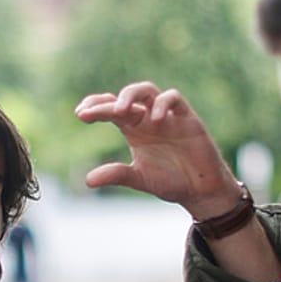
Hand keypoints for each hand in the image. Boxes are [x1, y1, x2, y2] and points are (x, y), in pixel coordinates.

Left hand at [74, 82, 242, 219]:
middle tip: (91, 112)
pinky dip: (164, 104)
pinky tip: (157, 119)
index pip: (112, 109)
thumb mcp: (139, 178)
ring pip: (149, 90)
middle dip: (108, 101)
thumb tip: (87, 180)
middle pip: (127, 97)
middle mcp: (149, 118)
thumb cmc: (170, 181)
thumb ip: (116, 175)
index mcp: (135, 129)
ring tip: (120, 111)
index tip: (80, 114)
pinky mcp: (188, 119)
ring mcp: (168, 116)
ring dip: (132, 95)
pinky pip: (175, 99)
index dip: (96, 107)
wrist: (200, 191)